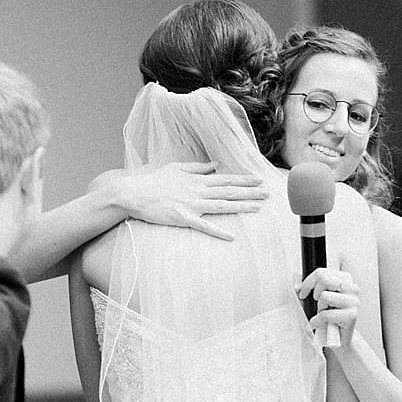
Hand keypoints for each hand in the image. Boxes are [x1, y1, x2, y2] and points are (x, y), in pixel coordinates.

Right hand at [96, 162, 267, 241]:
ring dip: (241, 207)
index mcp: (196, 179)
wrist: (132, 192)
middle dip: (250, 192)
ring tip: (258, 208)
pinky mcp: (182, 217)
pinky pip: (203, 226)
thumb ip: (197, 167)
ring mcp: (190, 204)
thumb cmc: (152, 181)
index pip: (225, 179)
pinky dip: (217, 231)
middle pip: (228, 191)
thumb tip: (214, 165)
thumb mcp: (175, 168)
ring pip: (221, 206)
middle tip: (268, 194)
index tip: (259, 180)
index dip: (244, 180)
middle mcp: (197, 190)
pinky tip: (231, 236)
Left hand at [298, 266, 359, 340]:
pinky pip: (326, 314)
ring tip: (323, 315)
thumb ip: (306, 287)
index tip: (303, 293)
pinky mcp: (352, 316)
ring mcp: (354, 301)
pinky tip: (318, 325)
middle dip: (315, 294)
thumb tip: (296, 285)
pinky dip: (317, 321)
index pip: (321, 273)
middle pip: (324, 280)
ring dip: (319, 308)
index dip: (307, 283)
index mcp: (344, 279)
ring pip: (324, 296)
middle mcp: (352, 288)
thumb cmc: (326, 317)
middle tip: (317, 304)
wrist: (337, 338)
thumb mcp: (314, 299)